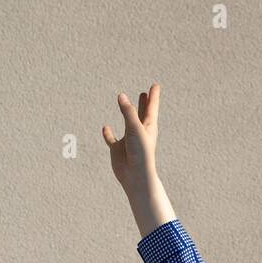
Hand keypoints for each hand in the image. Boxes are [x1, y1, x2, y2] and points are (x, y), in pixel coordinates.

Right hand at [103, 83, 160, 202]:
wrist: (135, 176)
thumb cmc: (140, 153)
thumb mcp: (135, 129)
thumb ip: (128, 112)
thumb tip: (121, 96)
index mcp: (148, 127)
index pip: (151, 108)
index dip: (153, 96)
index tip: (155, 85)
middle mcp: (139, 132)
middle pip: (142, 114)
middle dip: (144, 103)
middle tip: (145, 93)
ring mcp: (128, 141)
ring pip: (127, 124)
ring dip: (126, 114)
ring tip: (124, 104)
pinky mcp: (118, 149)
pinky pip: (111, 139)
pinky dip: (108, 134)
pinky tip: (105, 128)